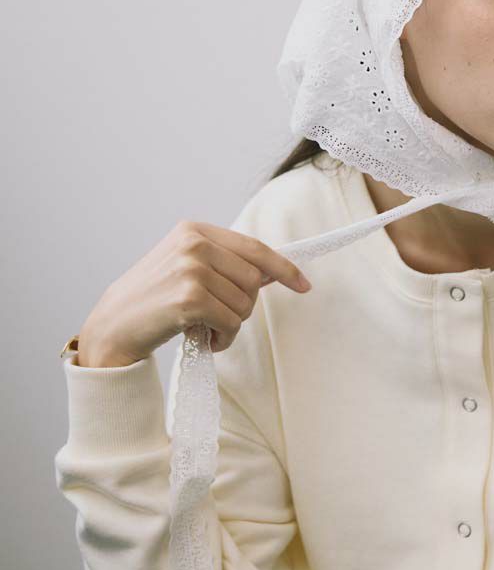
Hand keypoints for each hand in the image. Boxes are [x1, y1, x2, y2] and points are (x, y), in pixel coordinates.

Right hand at [77, 220, 312, 367]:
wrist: (112, 327)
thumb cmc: (154, 301)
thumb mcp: (187, 268)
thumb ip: (226, 264)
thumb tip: (275, 271)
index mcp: (194, 230)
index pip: (255, 247)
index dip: (283, 267)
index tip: (304, 284)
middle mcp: (193, 243)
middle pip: (255, 279)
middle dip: (245, 305)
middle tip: (220, 318)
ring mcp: (191, 268)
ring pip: (246, 303)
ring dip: (232, 325)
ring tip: (207, 329)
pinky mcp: (189, 298)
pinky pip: (232, 322)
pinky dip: (224, 338)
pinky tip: (204, 339)